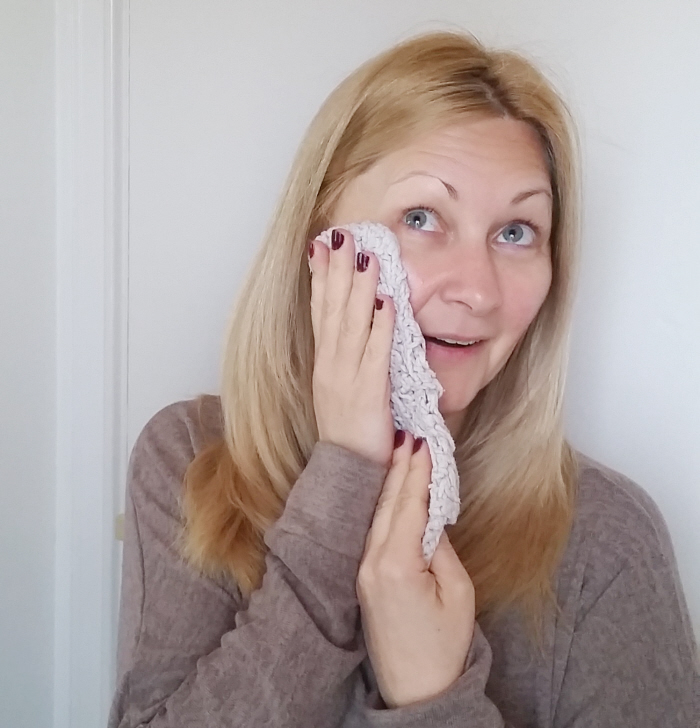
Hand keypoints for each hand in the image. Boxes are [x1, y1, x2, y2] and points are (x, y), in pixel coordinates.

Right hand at [308, 227, 395, 467]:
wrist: (347, 469)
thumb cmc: (349, 427)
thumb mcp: (340, 385)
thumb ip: (345, 354)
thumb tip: (356, 322)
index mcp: (325, 361)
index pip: (320, 310)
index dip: (321, 276)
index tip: (322, 245)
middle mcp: (331, 364)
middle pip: (333, 309)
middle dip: (337, 270)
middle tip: (342, 235)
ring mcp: (347, 377)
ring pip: (352, 324)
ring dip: (359, 289)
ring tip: (365, 256)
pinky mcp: (370, 393)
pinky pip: (376, 353)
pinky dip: (381, 326)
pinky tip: (387, 302)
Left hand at [357, 432, 475, 708]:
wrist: (415, 690)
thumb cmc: (443, 647)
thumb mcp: (457, 593)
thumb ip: (440, 548)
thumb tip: (430, 517)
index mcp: (396, 564)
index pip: (408, 504)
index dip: (417, 471)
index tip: (425, 442)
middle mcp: (372, 562)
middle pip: (388, 503)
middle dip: (400, 467)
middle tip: (410, 433)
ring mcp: (363, 569)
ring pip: (378, 513)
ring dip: (391, 481)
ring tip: (401, 450)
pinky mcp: (364, 576)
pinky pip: (375, 530)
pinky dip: (386, 505)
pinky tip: (392, 489)